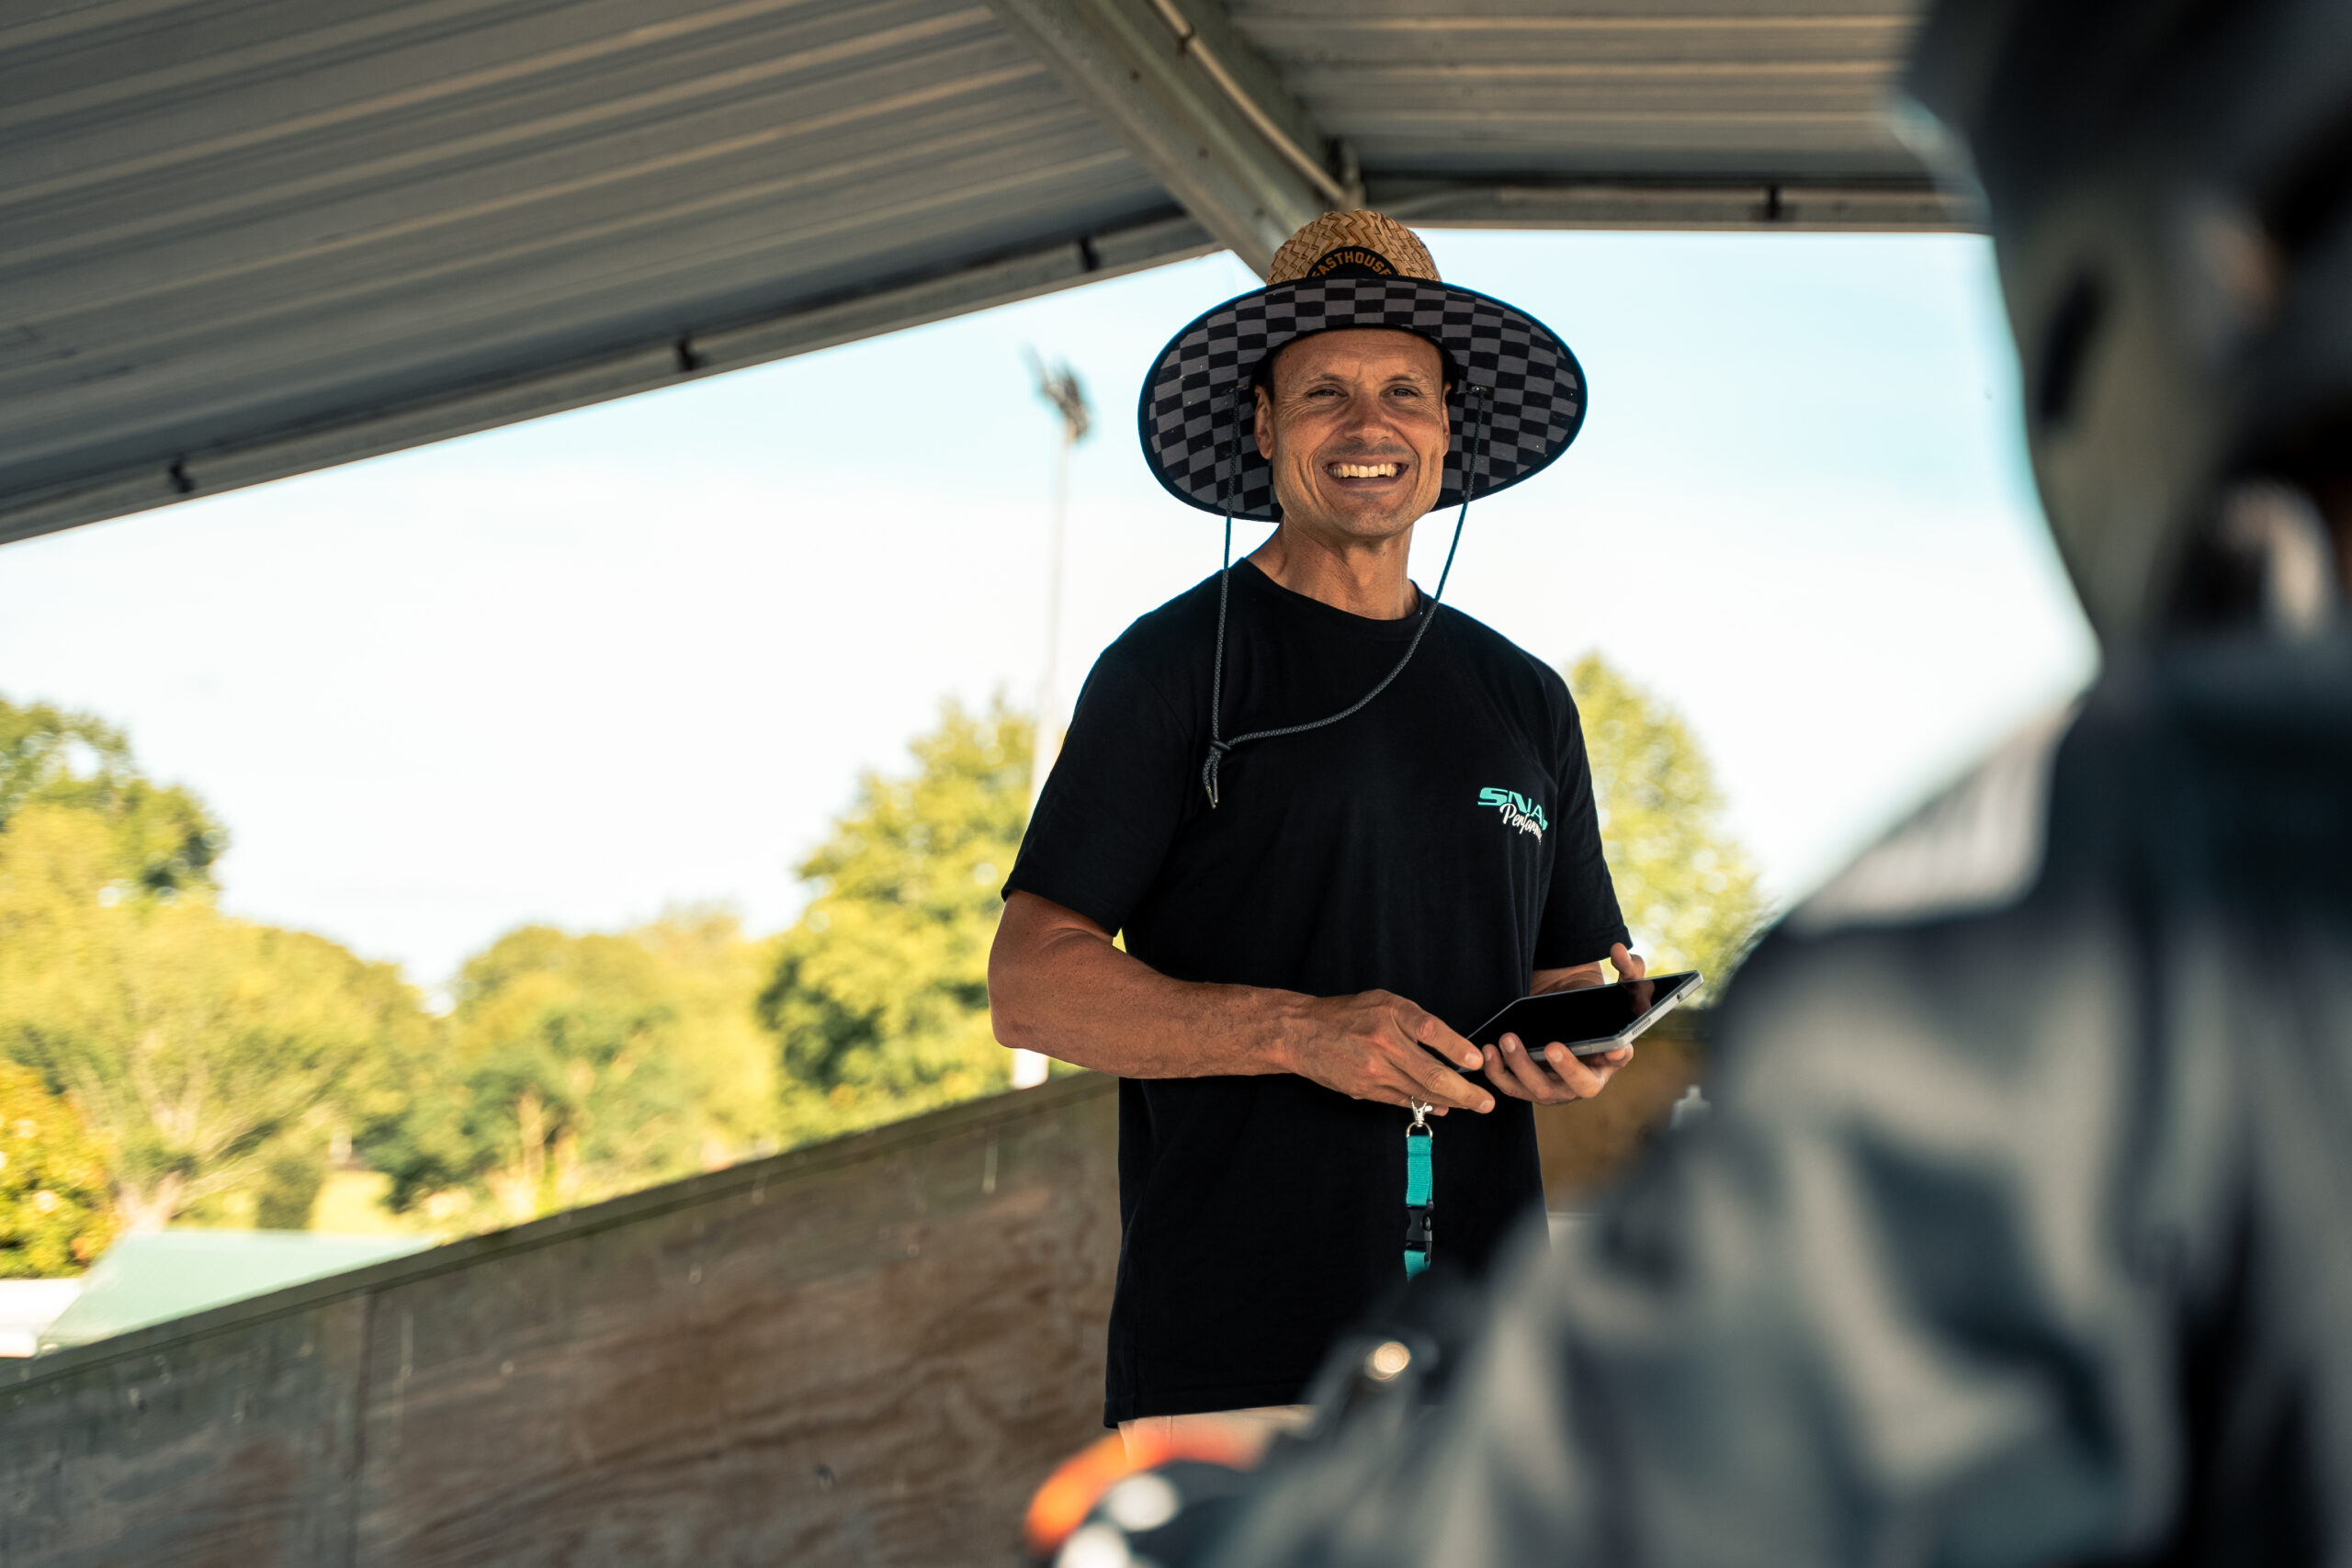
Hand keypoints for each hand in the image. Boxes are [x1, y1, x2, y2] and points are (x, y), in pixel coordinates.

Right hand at [1285, 991, 1493, 1114]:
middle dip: (1464, 1091)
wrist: (1303, 1032)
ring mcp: (1373, 1068)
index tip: (1477, 1061)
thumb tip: (1451, 1050)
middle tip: (1486, 1101)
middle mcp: (1382, 1040)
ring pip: (1420, 1091)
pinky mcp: (1365, 1088)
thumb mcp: (1383, 1003)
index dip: (1457, 1047)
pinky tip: (1442, 1107)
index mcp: (1390, 1012)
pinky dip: (1425, 1105)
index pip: (1430, 1030)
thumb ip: (1414, 1023)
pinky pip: (1401, 1100)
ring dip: (1451, 1102)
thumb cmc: (1348, 1014)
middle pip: (1431, 1072)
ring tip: (1473, 1106)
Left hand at [1486, 943, 1647, 1103]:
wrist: (1560, 1013)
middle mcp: (1586, 1079)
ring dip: (1523, 1067)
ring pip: (1541, 1090)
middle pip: (1581, 1085)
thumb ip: (1628, 969)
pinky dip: (1498, 1073)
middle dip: (1567, 1068)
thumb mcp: (1614, 986)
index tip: (1615, 1048)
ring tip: (1509, 1039)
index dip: (1617, 1056)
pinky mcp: (1528, 1087)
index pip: (1620, 1059)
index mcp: (1613, 1056)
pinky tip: (1491, 1051)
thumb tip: (1620, 952)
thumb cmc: (1590, 1005)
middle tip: (1553, 1046)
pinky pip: (1512, 1087)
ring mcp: (1557, 1088)